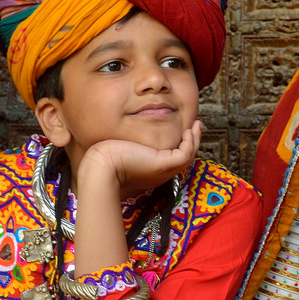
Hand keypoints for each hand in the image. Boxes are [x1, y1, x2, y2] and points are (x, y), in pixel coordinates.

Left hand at [81, 121, 202, 194]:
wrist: (101, 166)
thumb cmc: (105, 159)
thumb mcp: (123, 150)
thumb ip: (130, 146)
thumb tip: (127, 137)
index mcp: (151, 172)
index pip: (171, 160)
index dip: (180, 146)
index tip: (183, 131)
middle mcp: (159, 174)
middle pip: (184, 159)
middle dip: (192, 142)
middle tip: (195, 127)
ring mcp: (163, 171)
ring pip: (188, 157)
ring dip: (194, 140)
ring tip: (196, 125)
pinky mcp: (163, 165)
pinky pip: (185, 155)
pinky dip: (189, 143)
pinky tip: (187, 131)